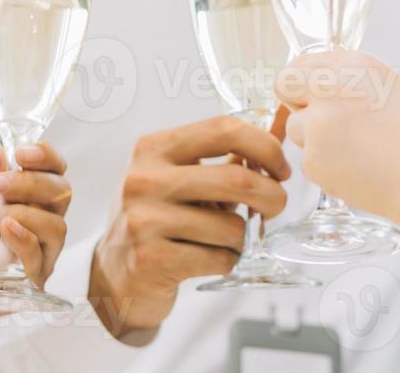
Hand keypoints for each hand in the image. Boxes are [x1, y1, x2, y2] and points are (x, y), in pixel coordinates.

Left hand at [0, 142, 70, 287]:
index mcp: (41, 191)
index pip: (57, 167)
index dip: (46, 156)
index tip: (21, 152)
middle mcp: (51, 214)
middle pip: (61, 191)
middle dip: (28, 184)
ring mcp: (48, 244)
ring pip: (56, 225)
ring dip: (25, 214)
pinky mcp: (38, 272)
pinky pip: (40, 257)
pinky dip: (23, 241)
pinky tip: (3, 230)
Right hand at [88, 115, 289, 339]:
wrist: (115, 275)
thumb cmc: (160, 219)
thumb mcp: (183, 177)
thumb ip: (229, 154)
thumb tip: (283, 123)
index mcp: (154, 148)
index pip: (223, 129)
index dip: (265, 146)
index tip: (281, 169)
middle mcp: (144, 179)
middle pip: (236, 179)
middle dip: (272, 196)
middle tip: (275, 207)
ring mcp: (144, 219)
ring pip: (231, 227)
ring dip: (244, 238)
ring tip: (227, 240)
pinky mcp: (150, 259)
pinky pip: (219, 259)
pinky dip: (228, 261)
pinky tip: (211, 258)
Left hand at [276, 52, 399, 262]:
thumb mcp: (396, 88)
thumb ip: (355, 82)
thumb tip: (326, 87)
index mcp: (356, 64)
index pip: (303, 61)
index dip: (308, 80)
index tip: (316, 93)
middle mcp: (332, 87)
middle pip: (284, 85)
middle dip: (296, 102)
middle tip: (321, 121)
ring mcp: (319, 125)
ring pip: (296, 128)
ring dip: (315, 139)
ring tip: (358, 152)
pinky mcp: (315, 161)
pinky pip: (309, 161)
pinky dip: (327, 168)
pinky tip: (361, 171)